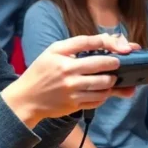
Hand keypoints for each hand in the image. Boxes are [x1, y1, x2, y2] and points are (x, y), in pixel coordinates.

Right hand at [2, 34, 136, 126]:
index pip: (90, 43)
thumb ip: (77, 44)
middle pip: (101, 65)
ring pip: (103, 85)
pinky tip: (103, 91)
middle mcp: (67, 73)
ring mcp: (72, 91)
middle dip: (115, 64)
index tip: (122, 47)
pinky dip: (104, 95)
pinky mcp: (74, 105)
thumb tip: (106, 42)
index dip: (110, 43)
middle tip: (118, 64)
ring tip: (111, 78)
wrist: (26, 98)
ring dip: (112, 81)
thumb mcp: (53, 51)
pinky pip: (98, 100)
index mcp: (61, 56)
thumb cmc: (41, 72)